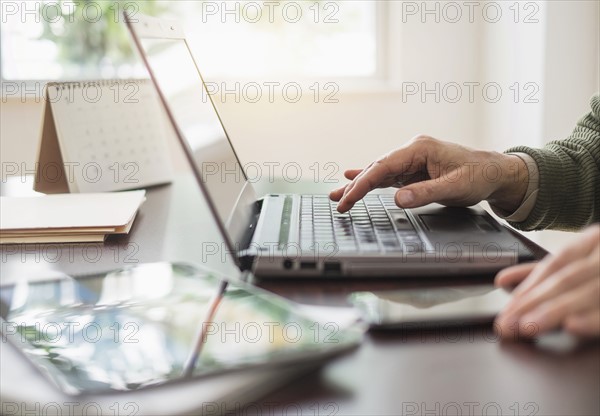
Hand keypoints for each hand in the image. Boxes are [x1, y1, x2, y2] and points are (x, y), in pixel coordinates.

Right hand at [329, 135, 528, 212]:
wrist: (495, 172)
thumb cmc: (479, 176)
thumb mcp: (455, 187)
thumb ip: (425, 193)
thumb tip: (397, 199)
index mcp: (419, 149)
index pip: (383, 167)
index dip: (363, 183)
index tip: (349, 198)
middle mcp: (412, 151)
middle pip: (376, 168)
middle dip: (355, 187)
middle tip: (339, 203)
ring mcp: (412, 160)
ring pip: (378, 172)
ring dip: (358, 184)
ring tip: (337, 195)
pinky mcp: (414, 170)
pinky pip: (387, 176)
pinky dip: (370, 181)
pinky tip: (353, 179)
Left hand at [495, 225, 599, 338]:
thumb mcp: (583, 260)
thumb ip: (544, 271)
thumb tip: (504, 281)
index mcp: (595, 241)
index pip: (555, 265)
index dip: (528, 288)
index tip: (504, 312)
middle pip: (568, 279)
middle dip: (534, 304)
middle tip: (508, 325)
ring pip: (591, 291)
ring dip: (557, 312)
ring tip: (529, 327)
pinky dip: (594, 320)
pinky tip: (573, 327)